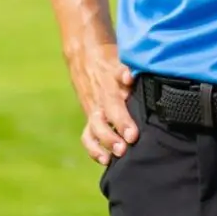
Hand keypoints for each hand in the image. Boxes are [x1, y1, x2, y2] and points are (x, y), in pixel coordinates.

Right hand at [69, 43, 138, 165]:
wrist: (84, 55)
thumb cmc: (109, 60)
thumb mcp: (118, 60)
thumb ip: (125, 71)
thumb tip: (129, 78)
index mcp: (108, 87)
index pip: (115, 106)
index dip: (122, 122)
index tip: (132, 135)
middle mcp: (99, 101)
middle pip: (103, 122)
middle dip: (112, 137)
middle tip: (124, 149)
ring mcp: (93, 110)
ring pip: (93, 130)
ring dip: (102, 146)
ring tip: (111, 159)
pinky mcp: (90, 117)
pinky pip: (88, 135)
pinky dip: (94, 149)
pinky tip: (105, 160)